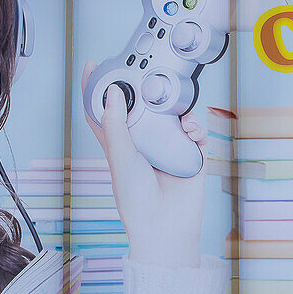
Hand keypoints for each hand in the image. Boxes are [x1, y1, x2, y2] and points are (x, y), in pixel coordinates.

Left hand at [81, 60, 206, 268]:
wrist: (165, 228)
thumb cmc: (136, 201)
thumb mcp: (119, 158)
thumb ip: (115, 124)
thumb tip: (113, 91)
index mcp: (120, 145)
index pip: (105, 112)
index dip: (98, 90)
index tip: (95, 65)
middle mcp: (144, 145)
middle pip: (144, 108)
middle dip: (148, 91)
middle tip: (149, 75)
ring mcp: (169, 150)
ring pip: (174, 117)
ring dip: (178, 111)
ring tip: (179, 115)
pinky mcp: (191, 158)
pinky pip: (197, 134)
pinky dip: (196, 127)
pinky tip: (191, 131)